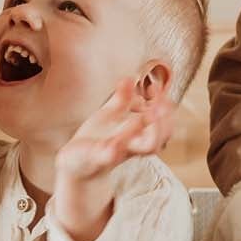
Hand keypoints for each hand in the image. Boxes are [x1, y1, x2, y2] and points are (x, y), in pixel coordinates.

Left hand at [52, 79, 176, 240]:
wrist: (76, 162)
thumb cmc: (98, 138)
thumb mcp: (111, 115)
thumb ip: (122, 98)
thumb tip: (129, 78)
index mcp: (137, 134)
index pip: (161, 124)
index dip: (164, 108)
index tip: (156, 88)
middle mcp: (132, 145)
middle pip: (156, 140)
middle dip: (162, 124)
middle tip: (157, 107)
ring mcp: (117, 153)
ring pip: (140, 149)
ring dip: (143, 133)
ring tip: (139, 119)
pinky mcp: (97, 159)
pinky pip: (109, 156)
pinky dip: (113, 149)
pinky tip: (114, 140)